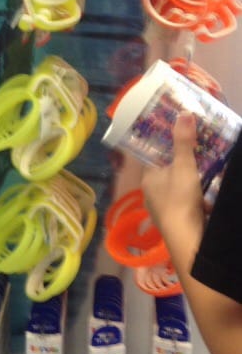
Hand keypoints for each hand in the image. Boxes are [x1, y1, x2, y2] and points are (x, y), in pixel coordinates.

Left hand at [142, 112, 204, 244]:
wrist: (187, 239)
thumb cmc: (180, 199)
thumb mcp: (184, 167)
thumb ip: (184, 142)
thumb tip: (183, 113)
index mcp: (147, 178)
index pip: (152, 157)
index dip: (164, 147)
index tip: (177, 137)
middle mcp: (150, 194)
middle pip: (166, 173)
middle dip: (181, 166)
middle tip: (198, 154)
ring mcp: (162, 210)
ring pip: (176, 190)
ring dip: (190, 184)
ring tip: (205, 173)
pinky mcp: (175, 222)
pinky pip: (185, 205)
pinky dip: (195, 200)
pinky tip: (207, 199)